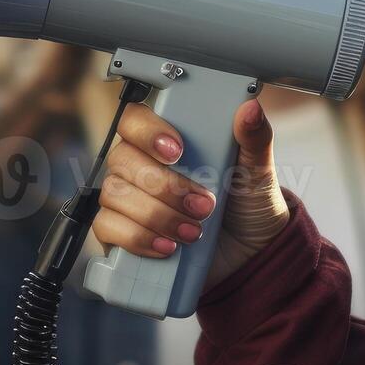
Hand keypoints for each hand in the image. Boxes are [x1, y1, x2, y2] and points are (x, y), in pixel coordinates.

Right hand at [91, 97, 288, 290]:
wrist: (248, 255)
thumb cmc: (247, 206)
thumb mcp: (257, 172)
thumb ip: (255, 139)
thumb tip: (250, 109)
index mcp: (168, 141)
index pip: (134, 120)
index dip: (147, 132)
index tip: (176, 152)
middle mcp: (141, 165)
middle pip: (122, 159)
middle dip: (164, 186)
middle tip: (203, 205)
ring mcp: (128, 199)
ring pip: (115, 194)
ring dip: (156, 214)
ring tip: (194, 231)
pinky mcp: (122, 232)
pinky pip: (108, 227)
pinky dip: (138, 237)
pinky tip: (168, 246)